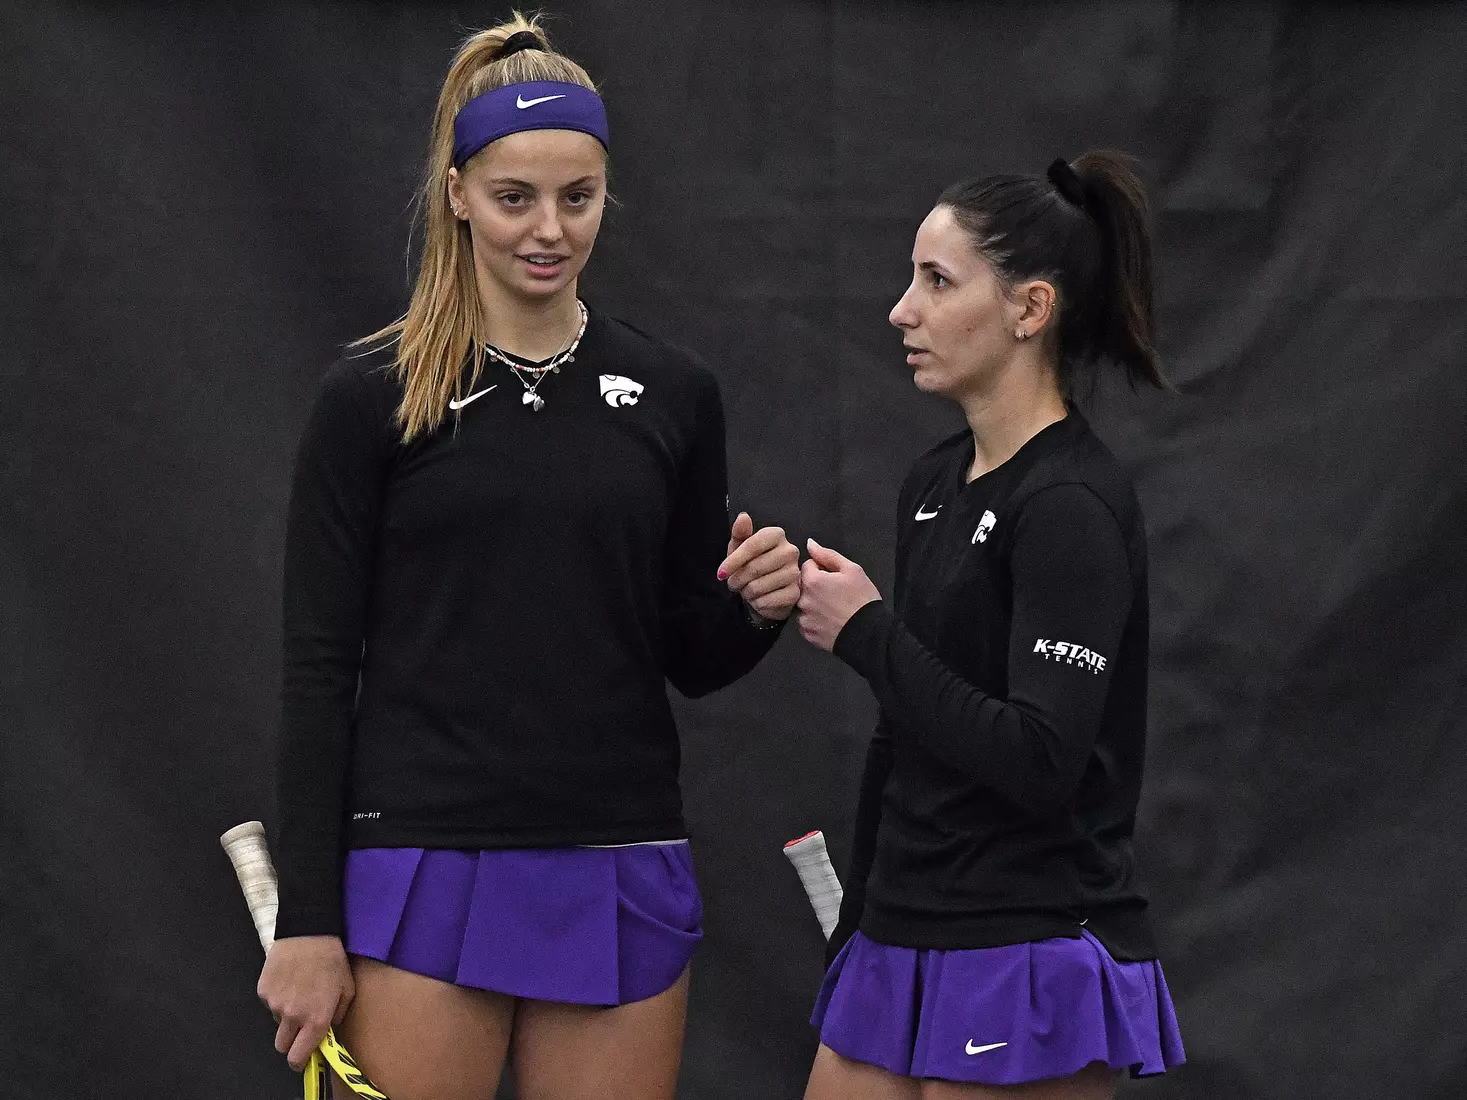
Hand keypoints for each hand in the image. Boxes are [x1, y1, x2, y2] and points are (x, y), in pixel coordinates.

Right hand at [257, 935, 353, 1071]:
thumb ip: (338, 1016)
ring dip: (286, 1015)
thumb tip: (328, 1030)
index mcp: (315, 1019)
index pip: (298, 1057)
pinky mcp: (263, 991)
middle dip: (291, 1040)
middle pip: (282, 1046)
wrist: (309, 932)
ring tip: (299, 991)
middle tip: (301, 1024)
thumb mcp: (347, 989)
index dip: (300, 1061)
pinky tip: (289, 979)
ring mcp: (274, 1004)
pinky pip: (269, 1003)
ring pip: (277, 1022)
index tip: (303, 1056)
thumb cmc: (333, 960)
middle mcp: (292, 1016)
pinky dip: (278, 997)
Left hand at [718, 512, 800, 621]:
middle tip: (734, 583)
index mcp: (776, 535)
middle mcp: (790, 551)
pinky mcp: (795, 592)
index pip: (752, 545)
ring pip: (758, 586)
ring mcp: (795, 572)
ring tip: (747, 589)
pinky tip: (758, 598)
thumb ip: (740, 533)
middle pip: (754, 567)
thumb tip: (743, 517)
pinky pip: (766, 600)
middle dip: (737, 579)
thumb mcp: (740, 548)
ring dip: (746, 592)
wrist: (766, 590)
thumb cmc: (750, 565)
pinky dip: (756, 603)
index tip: (721, 572)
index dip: (734, 560)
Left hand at [797, 538, 880, 651]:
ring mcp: (803, 619)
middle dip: (816, 586)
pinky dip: (815, 620)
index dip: (822, 568)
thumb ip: (827, 555)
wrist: (869, 634)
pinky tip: (830, 620)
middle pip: (803, 585)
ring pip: (804, 604)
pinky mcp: (807, 634)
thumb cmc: (863, 600)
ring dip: (814, 603)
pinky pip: (807, 622)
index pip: (807, 565)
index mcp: (812, 581)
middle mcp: (802, 600)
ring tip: (834, 608)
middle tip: (836, 593)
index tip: (835, 577)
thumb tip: (810, 543)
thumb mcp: (852, 570)